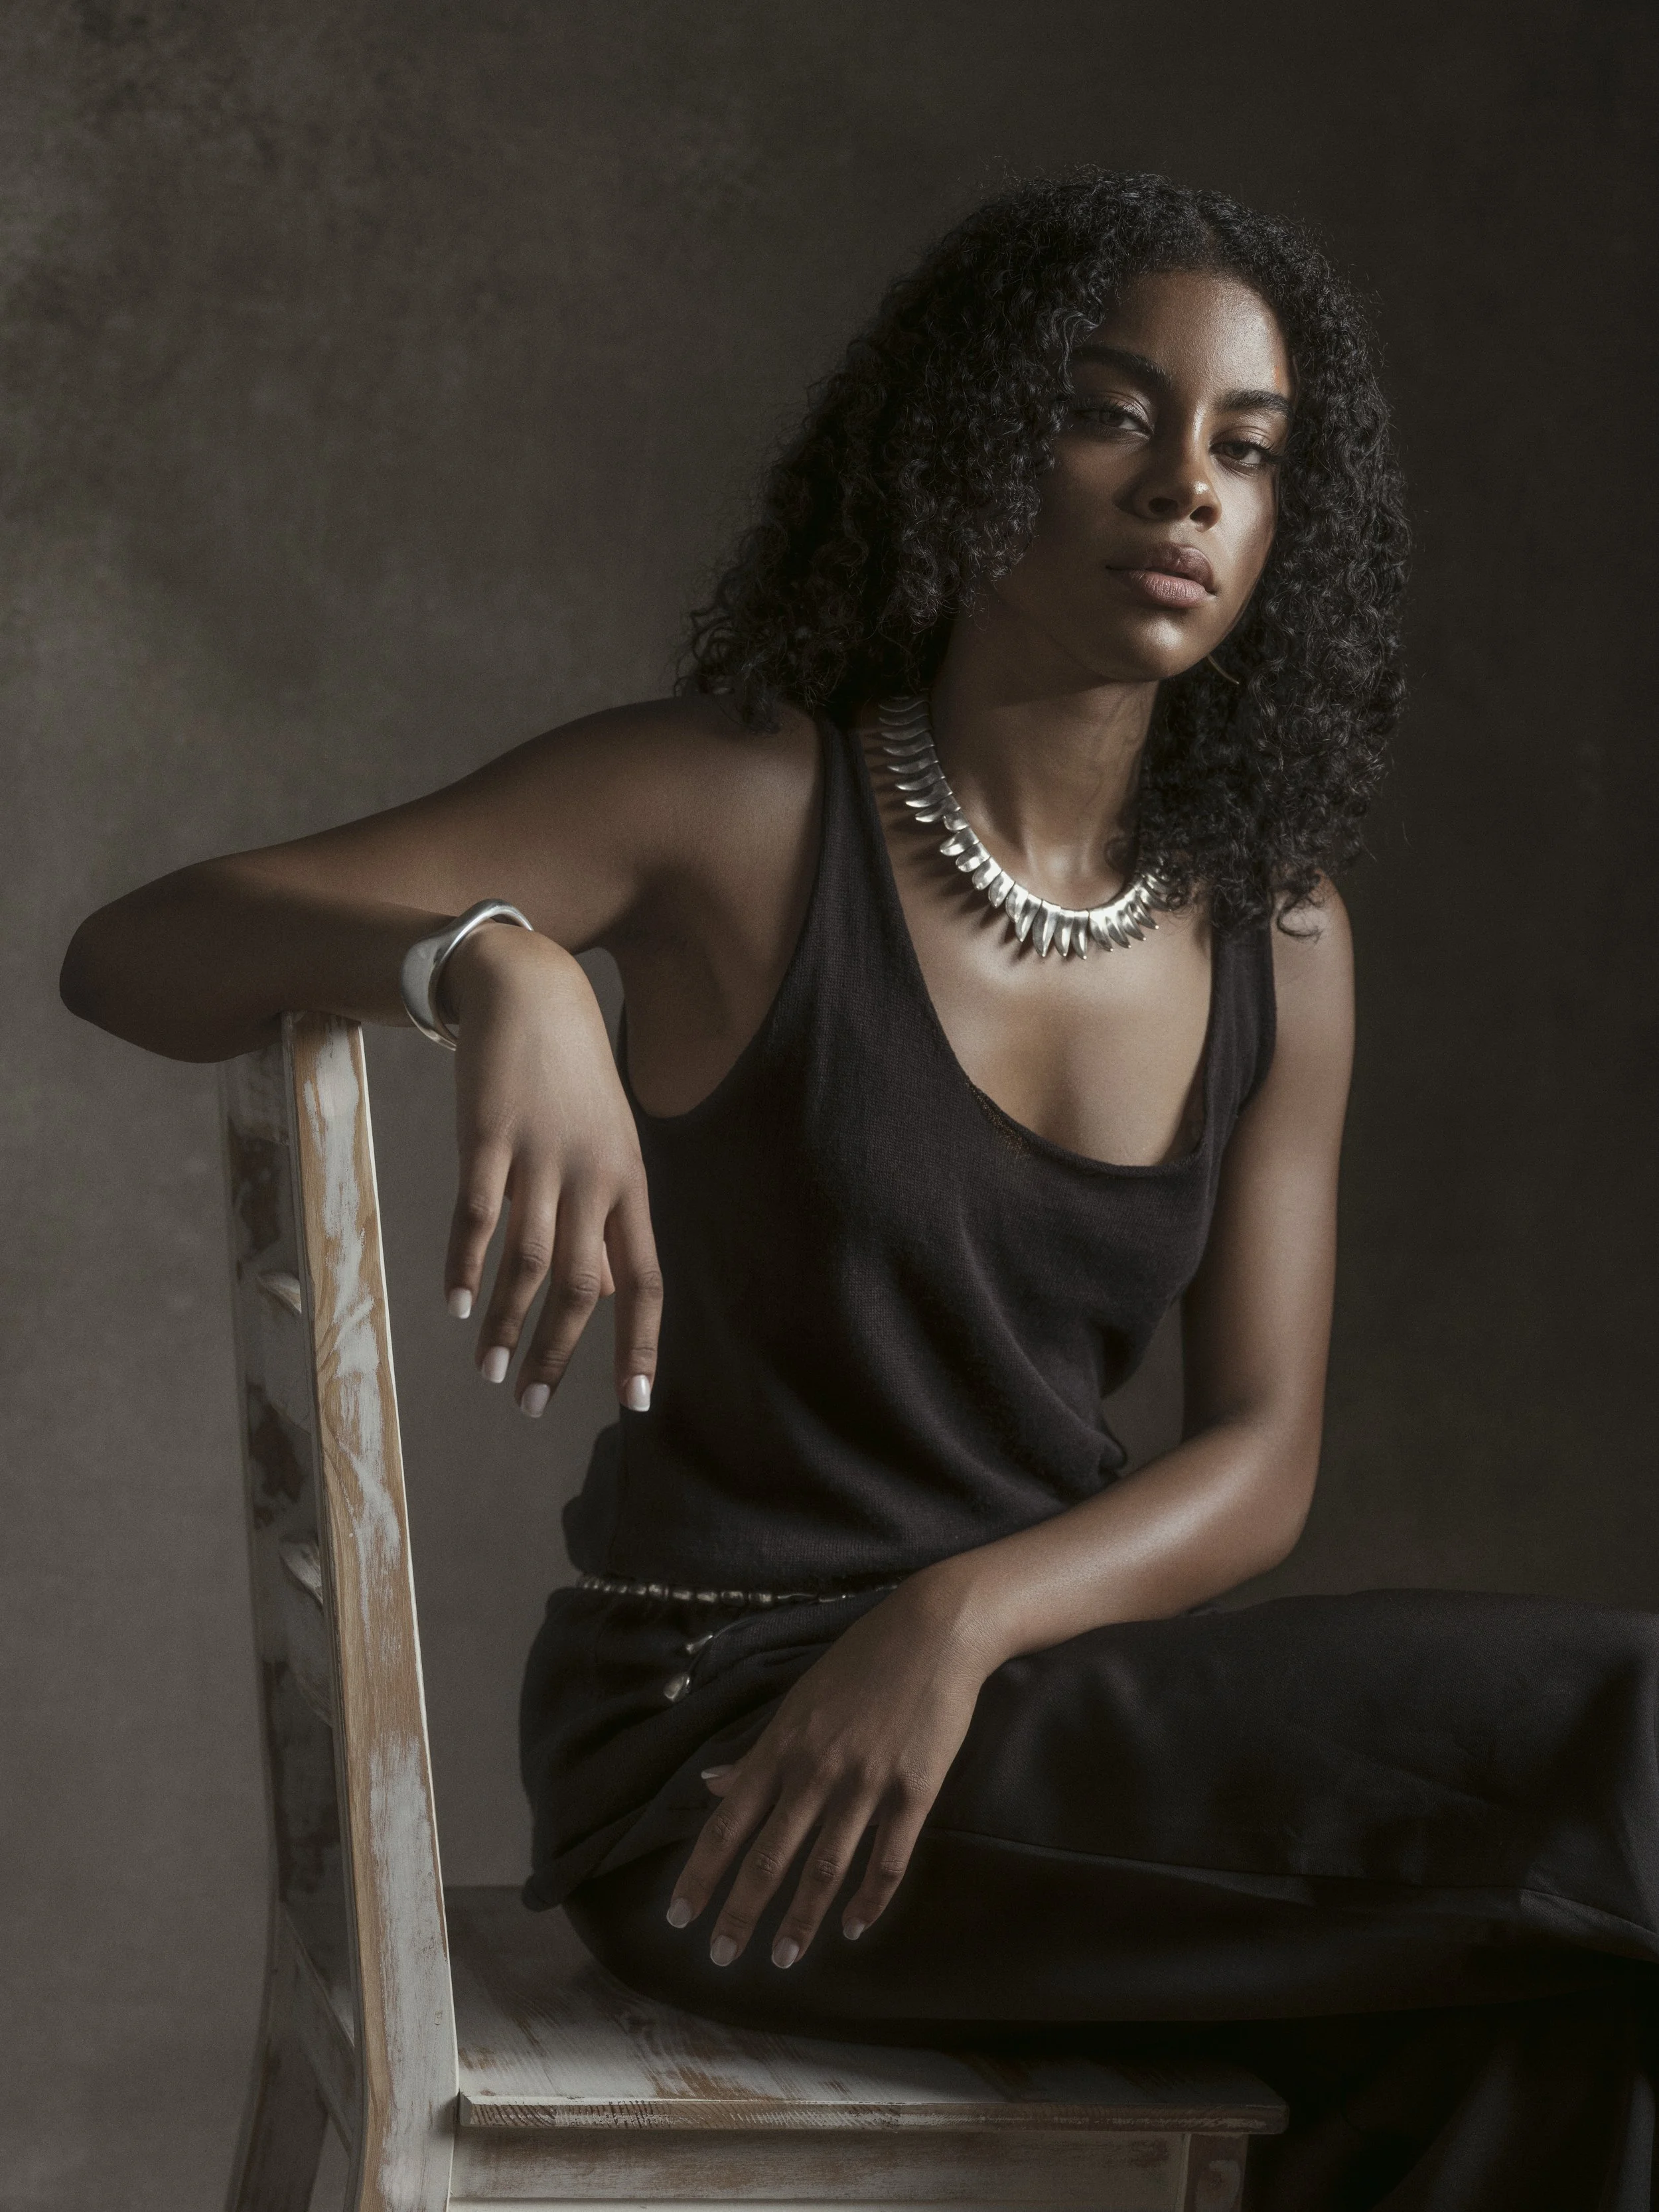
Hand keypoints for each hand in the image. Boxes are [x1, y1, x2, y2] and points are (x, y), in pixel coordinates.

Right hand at [442, 925, 662, 1414]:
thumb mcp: (606, 1147)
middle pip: (584, 1286)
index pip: (646, 1280)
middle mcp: (594, 1175)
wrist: (531, 992)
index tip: (635, 1403)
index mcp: (629, 1184)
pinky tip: (454, 1306)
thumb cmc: (570, 1082)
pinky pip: (478, 1216)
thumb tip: (605, 1295)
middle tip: (530, 1405)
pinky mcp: (490, 1136)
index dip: (641, 1344)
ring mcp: (542, 1155)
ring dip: (505, 1324)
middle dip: (558, 1354)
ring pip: (530, 1262)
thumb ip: (605, 1222)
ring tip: (487, 1371)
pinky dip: (466, 1266)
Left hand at [666, 1571, 992, 1967]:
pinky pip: (887, 1860)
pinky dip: (869, 1900)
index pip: (727, 1824)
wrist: (932, 1632)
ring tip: (782, 1959)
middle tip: (721, 1958)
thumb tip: (710, 1786)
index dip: (701, 1874)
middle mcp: (815, 1771)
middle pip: (768, 1856)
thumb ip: (756, 1753)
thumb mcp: (797, 1702)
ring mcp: (865, 1783)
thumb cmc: (860, 1664)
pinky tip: (853, 1928)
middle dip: (741, 1912)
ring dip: (800, 1919)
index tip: (678, 1916)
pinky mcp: (914, 1791)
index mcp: (781, 1748)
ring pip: (824, 1868)